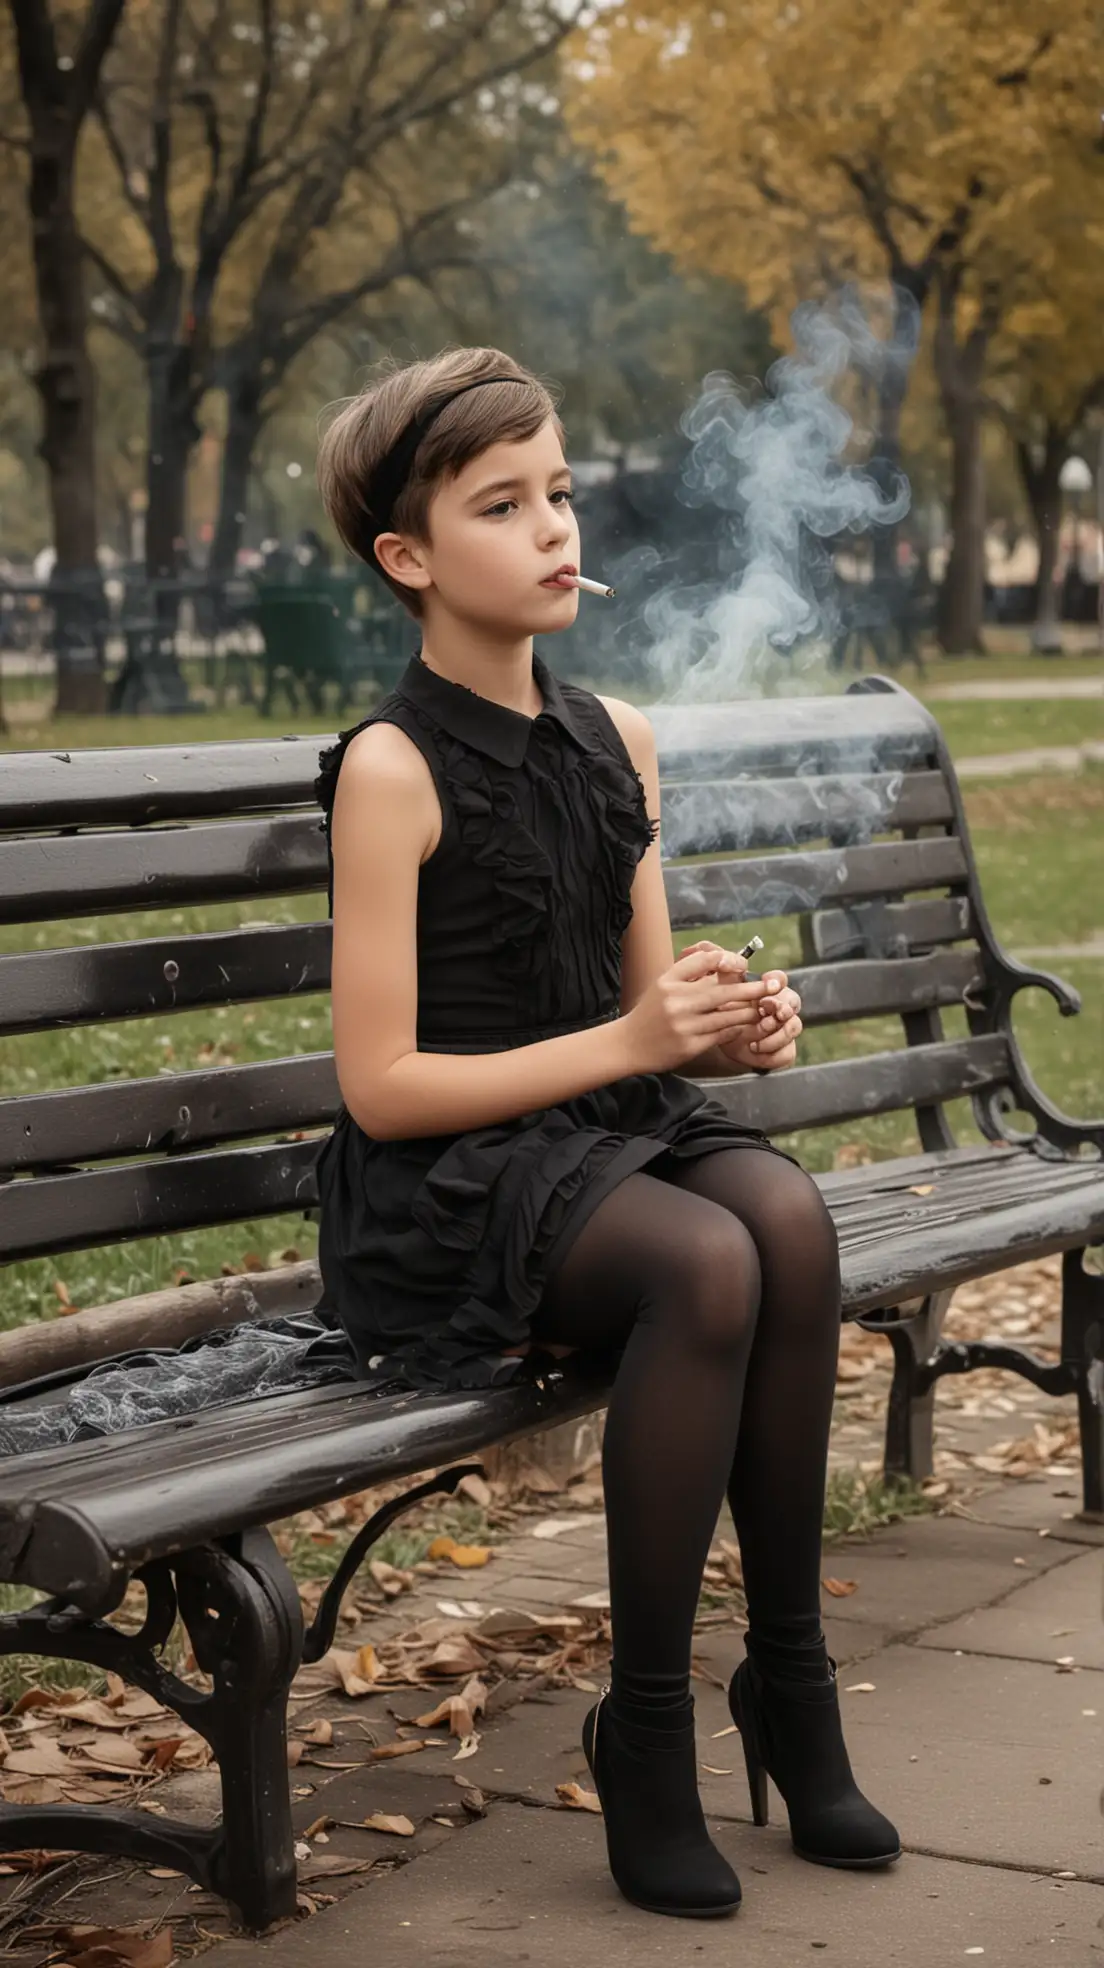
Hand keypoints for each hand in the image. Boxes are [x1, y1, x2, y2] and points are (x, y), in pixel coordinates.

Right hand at [620, 941, 765, 1074]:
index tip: (744, 965)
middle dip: (751, 989)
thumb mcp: (664, 985)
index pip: (705, 961)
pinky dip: (735, 1028)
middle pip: (722, 991)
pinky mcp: (689, 1046)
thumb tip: (724, 960)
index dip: (729, 960)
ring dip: (747, 1011)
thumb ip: (690, 972)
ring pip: (727, 1015)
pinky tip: (742, 1025)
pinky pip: (721, 1034)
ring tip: (762, 1008)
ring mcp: (683, 1026)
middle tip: (772, 986)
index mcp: (669, 981)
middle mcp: (676, 1002)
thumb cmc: (651, 1012)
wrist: (628, 1044)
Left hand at [717, 964, 802, 1072]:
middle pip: (793, 1002)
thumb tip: (726, 960)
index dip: (776, 980)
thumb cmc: (725, 1012)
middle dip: (781, 1008)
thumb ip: (725, 974)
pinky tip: (755, 1050)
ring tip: (755, 1039)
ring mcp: (785, 1028)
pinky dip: (772, 1054)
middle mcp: (781, 1007)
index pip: (780, 979)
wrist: (722, 1040)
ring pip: (793, 1027)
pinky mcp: (783, 1049)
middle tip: (767, 1014)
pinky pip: (787, 1052)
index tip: (767, 982)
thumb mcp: (721, 992)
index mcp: (768, 990)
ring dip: (775, 1034)